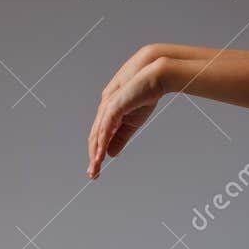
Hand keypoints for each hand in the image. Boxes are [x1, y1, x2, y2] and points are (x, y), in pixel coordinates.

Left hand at [87, 46, 170, 177]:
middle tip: (93, 174)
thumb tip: (111, 153)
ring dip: (95, 153)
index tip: (97, 169)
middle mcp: (105, 109)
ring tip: (95, 169)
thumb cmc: (145, 92)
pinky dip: (102, 143)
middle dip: (93, 156)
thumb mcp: (133, 122)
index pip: (100, 135)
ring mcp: (108, 106)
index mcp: (109, 111)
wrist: (155, 74)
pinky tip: (100, 155)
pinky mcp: (113, 105)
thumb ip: (121, 137)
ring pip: (97, 134)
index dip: (97, 152)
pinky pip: (105, 128)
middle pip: (95, 136)